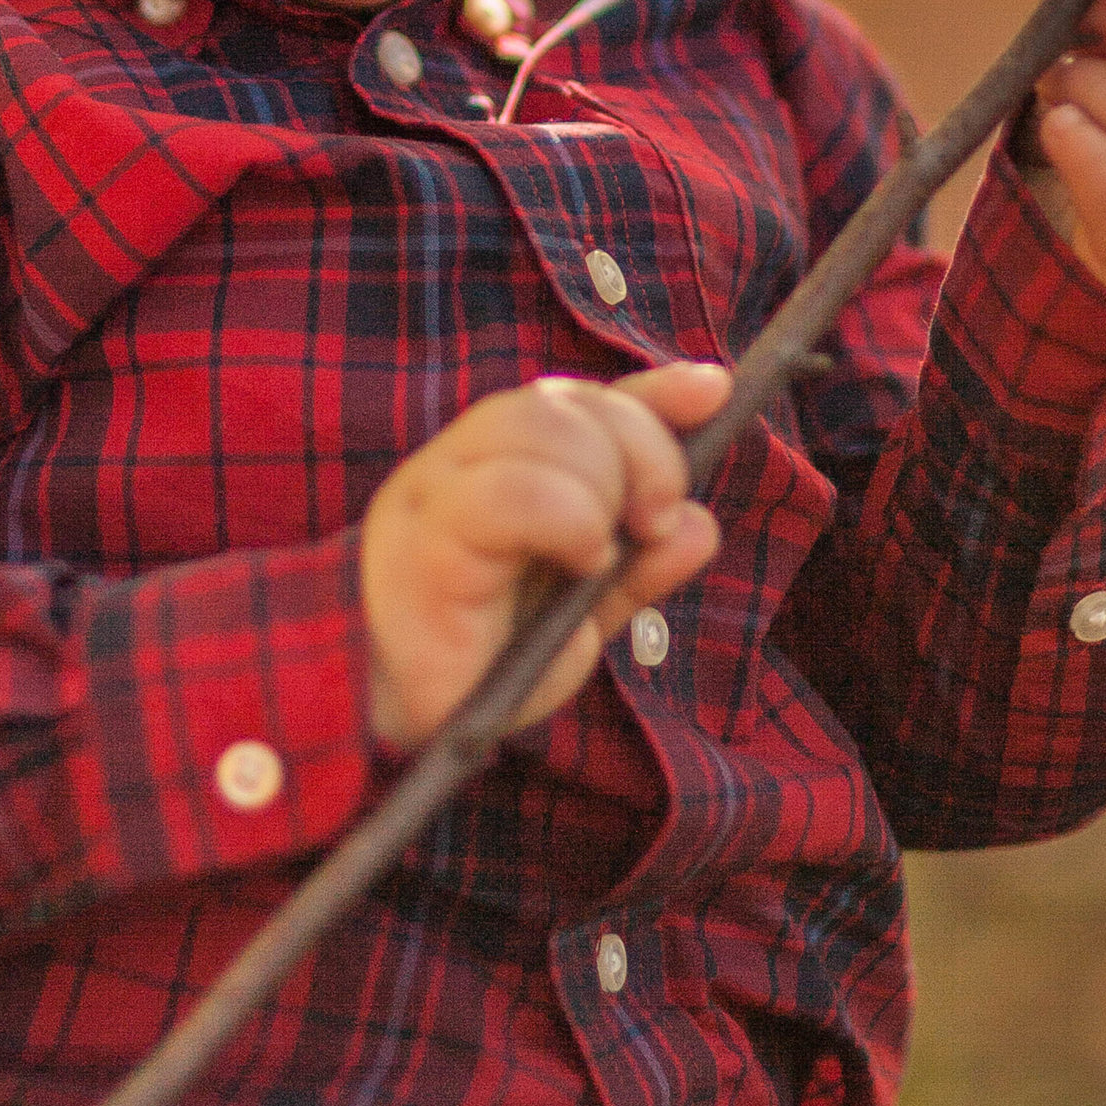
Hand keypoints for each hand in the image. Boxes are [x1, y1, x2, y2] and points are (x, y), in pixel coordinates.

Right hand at [360, 362, 728, 754]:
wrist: (391, 716)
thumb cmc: (480, 662)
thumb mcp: (581, 612)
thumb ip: (638, 566)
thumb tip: (700, 524)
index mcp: (500, 466)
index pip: (581, 400)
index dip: (653, 391)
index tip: (714, 389)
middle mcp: (465, 460)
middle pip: (567, 401)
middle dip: (641, 451)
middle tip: (654, 521)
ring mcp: (440, 488)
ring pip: (540, 424)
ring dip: (601, 486)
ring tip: (599, 554)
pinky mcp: (430, 534)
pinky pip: (514, 490)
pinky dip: (569, 519)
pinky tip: (578, 562)